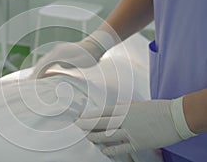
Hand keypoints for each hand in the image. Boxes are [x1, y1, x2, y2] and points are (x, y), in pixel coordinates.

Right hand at [31, 31, 114, 78]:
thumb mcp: (83, 61)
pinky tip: (41, 72)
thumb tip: (60, 64)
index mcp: (61, 53)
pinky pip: (47, 60)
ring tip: (32, 80)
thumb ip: (72, 63)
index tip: (33, 82)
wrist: (95, 44)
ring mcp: (58, 51)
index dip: (38, 74)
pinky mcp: (60, 53)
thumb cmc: (90, 55)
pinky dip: (42, 67)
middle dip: (34, 73)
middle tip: (29, 84)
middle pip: (41, 63)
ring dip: (37, 70)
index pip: (45, 65)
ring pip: (43, 61)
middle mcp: (57, 51)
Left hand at [75, 97, 195, 155]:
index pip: (102, 112)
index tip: (81, 116)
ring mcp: (130, 132)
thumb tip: (115, 105)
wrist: (176, 117)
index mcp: (125, 108)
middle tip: (77, 125)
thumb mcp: (139, 104)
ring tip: (86, 136)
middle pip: (101, 122)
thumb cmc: (159, 108)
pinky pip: (120, 148)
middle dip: (87, 124)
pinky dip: (110, 149)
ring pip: (107, 135)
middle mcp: (124, 120)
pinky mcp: (137, 143)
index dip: (90, 115)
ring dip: (94, 136)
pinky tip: (102, 150)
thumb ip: (125, 106)